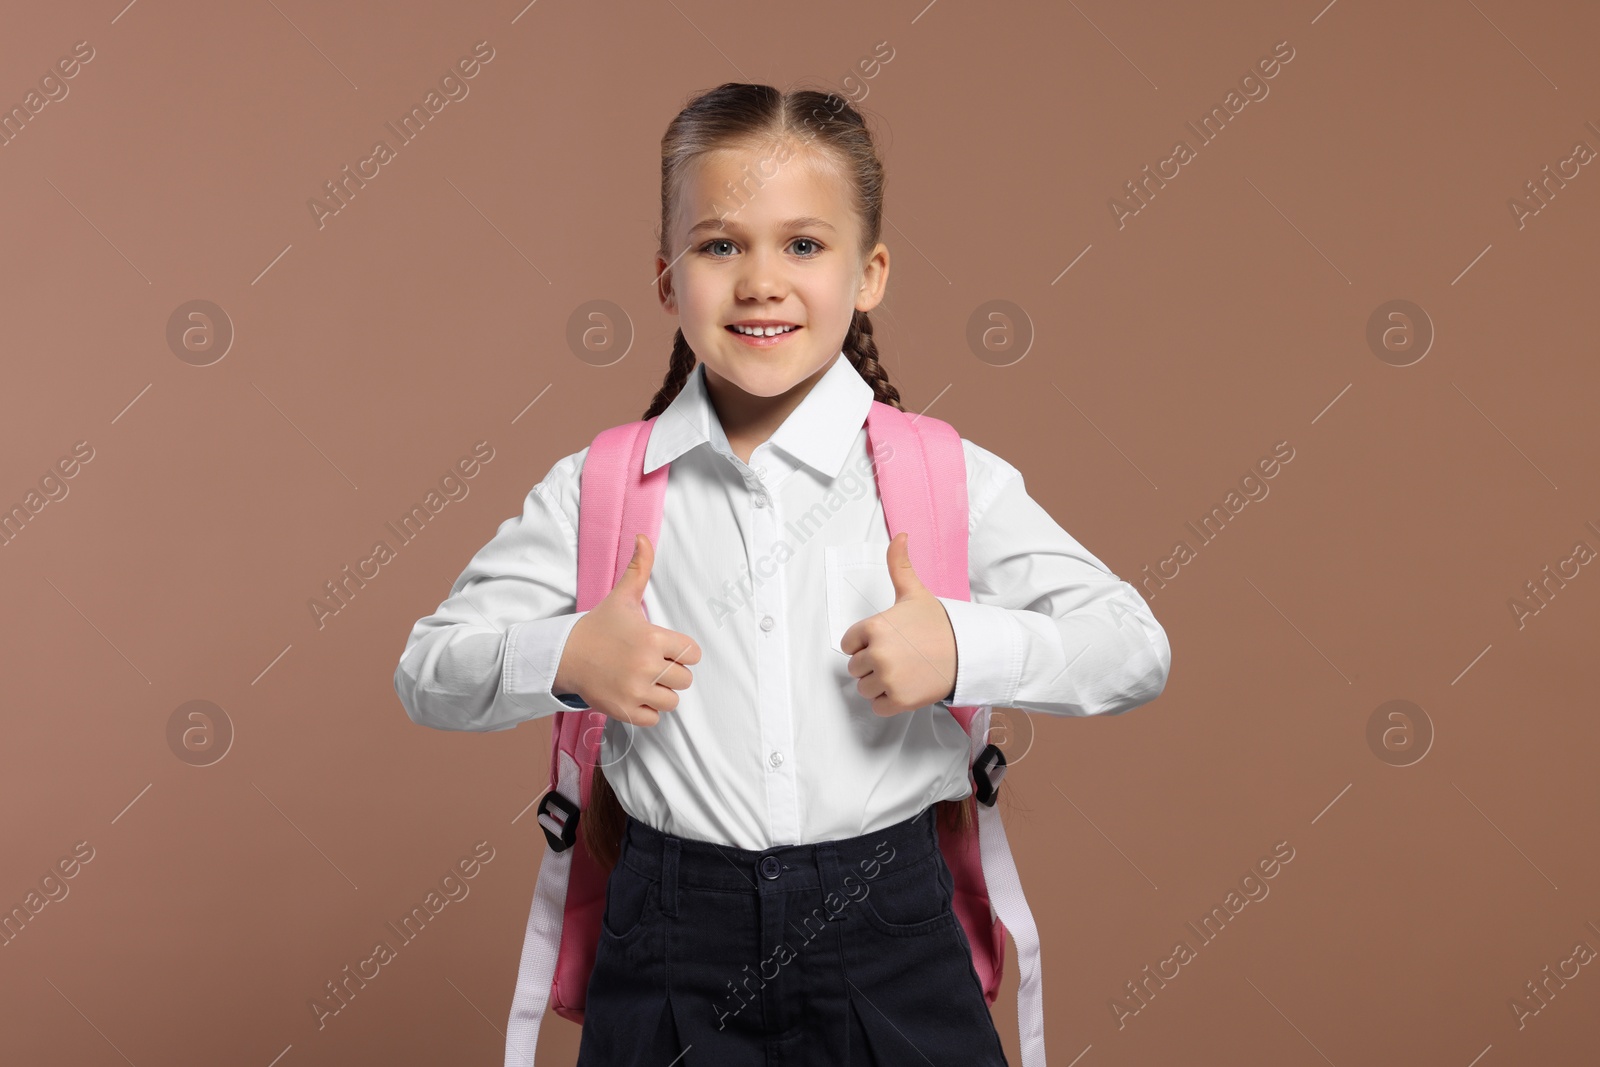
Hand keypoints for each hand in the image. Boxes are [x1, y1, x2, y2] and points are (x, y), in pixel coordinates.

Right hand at [555, 534, 701, 727]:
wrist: (565, 655)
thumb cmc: (599, 626)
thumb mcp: (621, 597)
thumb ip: (639, 568)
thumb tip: (643, 536)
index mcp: (652, 638)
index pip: (693, 653)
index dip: (682, 650)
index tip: (664, 647)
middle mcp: (646, 666)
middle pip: (685, 679)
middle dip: (672, 672)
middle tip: (651, 664)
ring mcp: (635, 691)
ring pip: (673, 701)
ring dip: (661, 693)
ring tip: (643, 680)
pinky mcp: (624, 711)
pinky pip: (654, 719)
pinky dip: (647, 711)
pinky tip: (634, 695)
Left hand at [840, 532, 957, 716]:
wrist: (968, 652)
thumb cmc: (938, 624)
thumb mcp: (914, 593)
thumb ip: (898, 564)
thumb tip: (900, 535)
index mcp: (873, 627)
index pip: (848, 644)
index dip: (865, 644)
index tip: (887, 641)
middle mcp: (877, 654)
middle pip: (856, 668)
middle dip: (873, 665)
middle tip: (900, 657)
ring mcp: (887, 679)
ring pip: (864, 688)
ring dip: (879, 684)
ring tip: (903, 672)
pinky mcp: (898, 700)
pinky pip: (877, 706)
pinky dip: (889, 701)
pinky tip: (906, 687)